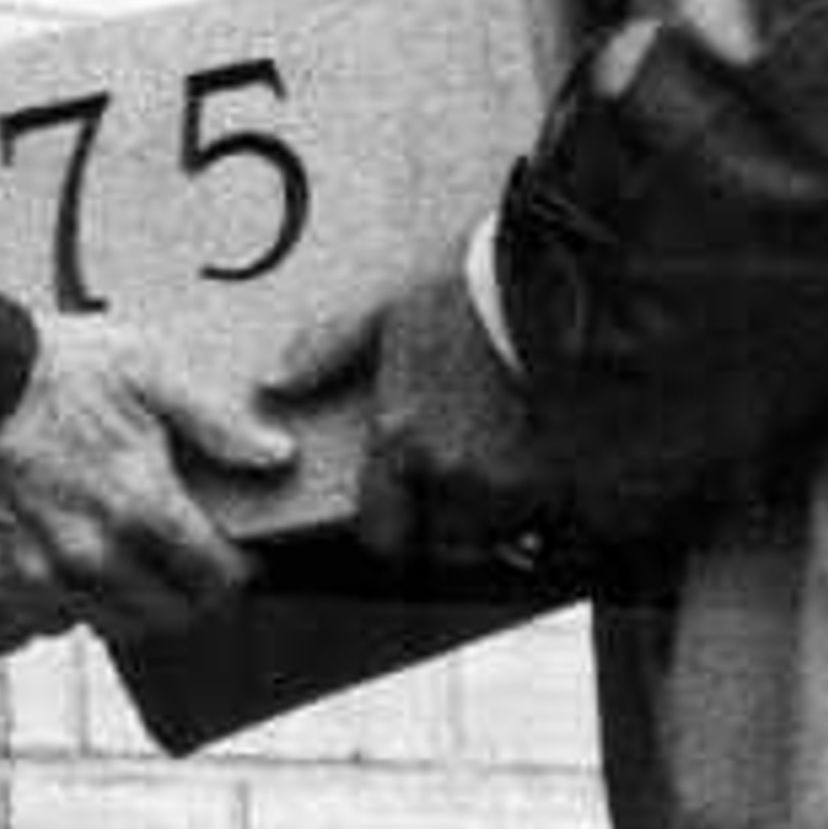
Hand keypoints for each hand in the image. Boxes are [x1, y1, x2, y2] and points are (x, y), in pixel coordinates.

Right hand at [0, 315, 290, 643]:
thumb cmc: (47, 367)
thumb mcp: (147, 369)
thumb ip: (217, 422)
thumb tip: (276, 456)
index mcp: (141, 505)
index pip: (214, 576)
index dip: (235, 570)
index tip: (234, 557)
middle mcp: (96, 554)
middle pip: (170, 613)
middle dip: (190, 594)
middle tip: (188, 567)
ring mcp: (43, 573)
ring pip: (114, 621)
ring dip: (135, 602)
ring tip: (134, 565)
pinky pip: (53, 613)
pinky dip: (74, 598)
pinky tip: (75, 560)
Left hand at [265, 258, 565, 575]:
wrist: (544, 283)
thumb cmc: (465, 293)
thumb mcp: (384, 311)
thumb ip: (327, 350)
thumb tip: (275, 384)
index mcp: (400, 437)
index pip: (383, 536)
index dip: (394, 533)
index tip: (405, 518)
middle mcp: (448, 470)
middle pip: (444, 544)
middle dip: (449, 528)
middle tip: (458, 492)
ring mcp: (504, 477)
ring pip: (492, 534)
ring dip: (492, 518)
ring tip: (496, 472)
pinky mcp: (552, 471)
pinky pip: (536, 514)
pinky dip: (532, 501)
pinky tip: (531, 461)